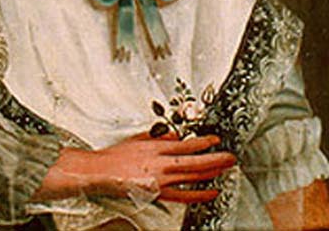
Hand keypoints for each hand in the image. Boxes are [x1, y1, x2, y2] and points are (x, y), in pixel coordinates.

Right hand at [37, 134, 235, 203]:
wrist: (99, 172)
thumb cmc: (113, 157)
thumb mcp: (135, 139)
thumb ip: (156, 137)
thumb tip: (173, 135)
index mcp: (156, 148)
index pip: (187, 144)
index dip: (204, 142)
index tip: (215, 140)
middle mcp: (162, 163)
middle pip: (196, 160)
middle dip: (217, 158)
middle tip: (231, 156)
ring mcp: (162, 179)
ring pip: (194, 175)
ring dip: (213, 172)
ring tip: (226, 169)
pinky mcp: (159, 192)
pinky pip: (185, 194)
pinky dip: (201, 193)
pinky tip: (212, 191)